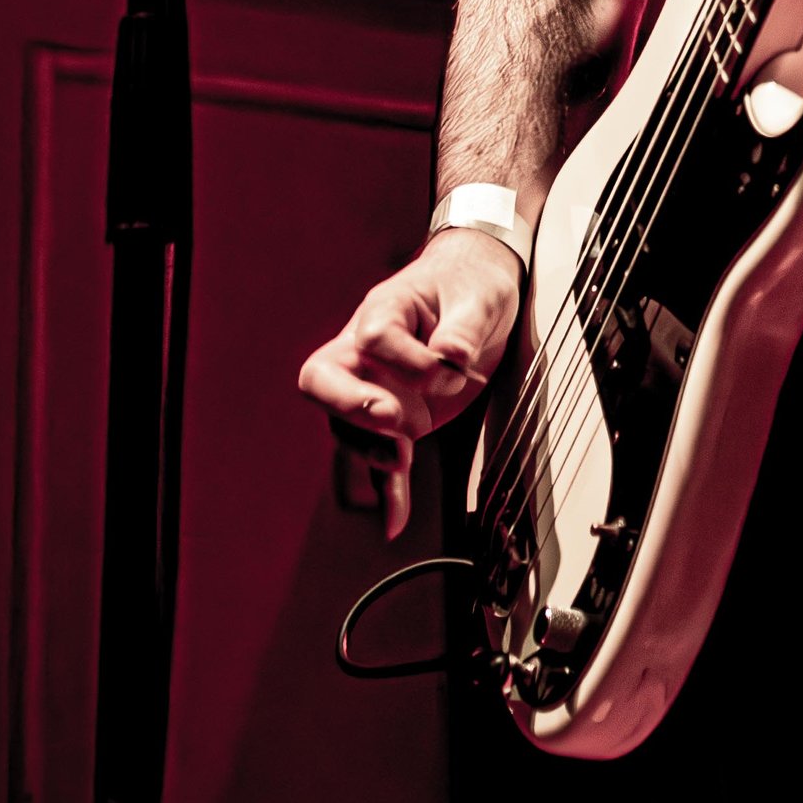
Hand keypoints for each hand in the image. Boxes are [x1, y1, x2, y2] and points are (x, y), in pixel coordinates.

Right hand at [298, 230, 523, 540]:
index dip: (406, 358)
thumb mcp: (480, 296)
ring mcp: (375, 388)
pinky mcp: (397, 419)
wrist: (476, 286)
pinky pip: (380, 457)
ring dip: (369, 448)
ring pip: (345, 426)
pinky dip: (388, 492)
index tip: (448, 366)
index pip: (372, 339)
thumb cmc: (470, 283)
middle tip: (388, 418)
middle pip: (323, 380)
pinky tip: (395, 520)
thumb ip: (464, 328)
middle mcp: (366, 353)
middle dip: (348, 405)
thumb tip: (452, 356)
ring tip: (401, 460)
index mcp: (383, 311)